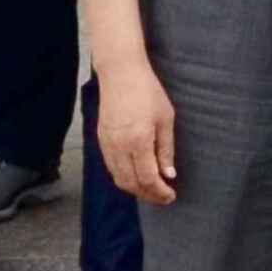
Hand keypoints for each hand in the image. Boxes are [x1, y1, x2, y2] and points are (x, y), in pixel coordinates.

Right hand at [95, 58, 177, 203]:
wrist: (120, 73)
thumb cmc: (148, 91)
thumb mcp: (165, 119)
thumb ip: (166, 149)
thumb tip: (168, 175)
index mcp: (138, 141)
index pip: (147, 179)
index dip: (159, 192)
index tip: (171, 195)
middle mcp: (120, 146)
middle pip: (131, 184)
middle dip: (148, 195)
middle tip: (163, 196)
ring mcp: (107, 144)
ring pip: (118, 179)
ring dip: (135, 189)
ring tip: (151, 189)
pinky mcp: (100, 140)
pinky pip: (111, 168)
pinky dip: (123, 177)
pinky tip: (135, 175)